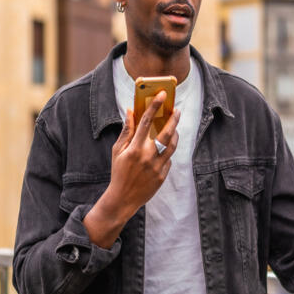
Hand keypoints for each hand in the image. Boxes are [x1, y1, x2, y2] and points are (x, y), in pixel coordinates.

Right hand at [82, 91, 179, 247]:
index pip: (146, 121)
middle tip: (176, 110)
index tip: (162, 94)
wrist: (123, 199)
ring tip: (174, 127)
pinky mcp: (162, 176)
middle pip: (166, 132)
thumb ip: (126, 131)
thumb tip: (131, 111)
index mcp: (134, 148)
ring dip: (175, 134)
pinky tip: (164, 148)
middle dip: (173, 118)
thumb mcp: (117, 151)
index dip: (155, 106)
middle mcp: (147, 156)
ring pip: (172, 145)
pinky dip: (167, 151)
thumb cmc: (118, 172)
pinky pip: (168, 159)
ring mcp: (156, 167)